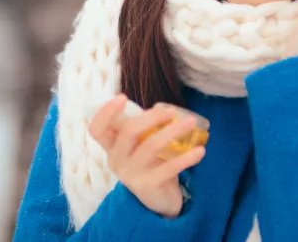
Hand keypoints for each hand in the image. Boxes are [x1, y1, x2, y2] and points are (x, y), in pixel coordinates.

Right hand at [88, 95, 205, 218]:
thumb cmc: (150, 164)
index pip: (97, 129)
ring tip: (191, 123)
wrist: (158, 200)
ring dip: (173, 131)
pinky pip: (168, 168)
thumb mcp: (141, 146)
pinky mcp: (147, 186)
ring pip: (150, 146)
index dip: (106, 112)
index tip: (122, 97)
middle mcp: (116, 160)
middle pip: (128, 131)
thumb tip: (162, 108)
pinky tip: (200, 151)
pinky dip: (186, 158)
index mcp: (111, 147)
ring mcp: (130, 175)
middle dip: (152, 117)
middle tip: (172, 111)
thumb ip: (144, 128)